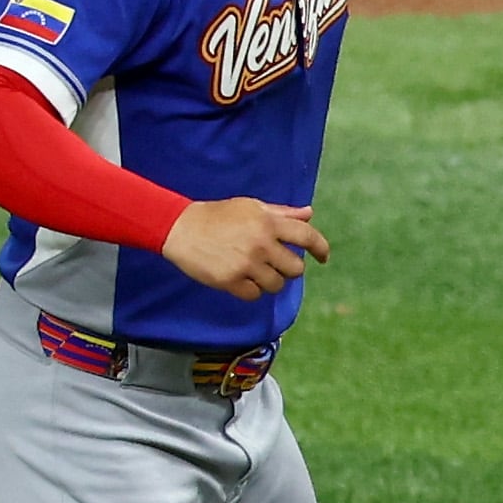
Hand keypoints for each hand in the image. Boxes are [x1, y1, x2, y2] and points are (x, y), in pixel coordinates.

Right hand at [166, 197, 326, 299]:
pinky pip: (255, 295)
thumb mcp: (250, 207)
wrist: (180, 228)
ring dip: (270, 281)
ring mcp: (245, 264)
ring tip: (254, 270)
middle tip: (273, 263)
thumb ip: (282, 213)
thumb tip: (309, 214)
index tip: (322, 258)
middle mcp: (260, 243)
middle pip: (295, 269)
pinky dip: (251, 290)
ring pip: (277, 285)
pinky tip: (240, 279)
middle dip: (288, 268)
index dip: (320, 248)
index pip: (307, 237)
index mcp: (267, 223)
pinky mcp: (230, 280)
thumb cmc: (218, 216)